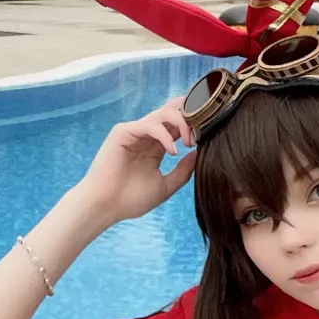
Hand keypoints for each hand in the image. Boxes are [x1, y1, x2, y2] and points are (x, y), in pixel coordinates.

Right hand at [71, 98, 196, 223]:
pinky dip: (165, 135)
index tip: (213, 132)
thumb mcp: (165, 186)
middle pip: (175, 110)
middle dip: (193, 115)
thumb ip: (182, 171)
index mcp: (157, 145)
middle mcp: (147, 134)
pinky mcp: (123, 132)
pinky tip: (172, 151)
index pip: (181, 124)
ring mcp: (135, 131)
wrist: (105, 207)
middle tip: (206, 128)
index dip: (198, 123)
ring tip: (191, 142)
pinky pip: (150, 124)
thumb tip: (200, 154)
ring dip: (183, 123)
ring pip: (165, 113)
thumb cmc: (130, 200)